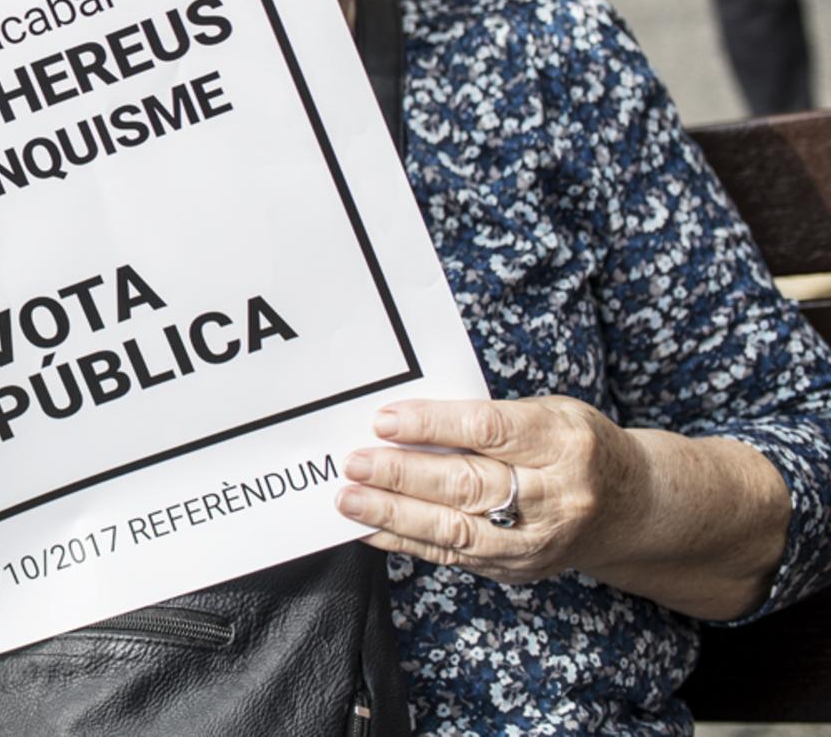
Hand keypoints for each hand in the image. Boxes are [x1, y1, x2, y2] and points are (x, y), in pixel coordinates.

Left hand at [336, 396, 642, 583]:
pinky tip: (370, 529)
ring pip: (456, 530)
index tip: (384, 420)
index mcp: (564, 442)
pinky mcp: (519, 569)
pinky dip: (406, 542)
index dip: (432, 425)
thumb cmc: (575, 446)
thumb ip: (486, 417)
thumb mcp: (547, 413)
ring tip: (350, 500)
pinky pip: (453, 557)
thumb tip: (404, 421)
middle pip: (468, 485)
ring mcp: (538, 540)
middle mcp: (556, 495)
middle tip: (355, 462)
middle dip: (402, 475)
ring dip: (395, 516)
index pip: (488, 431)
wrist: (633, 508)